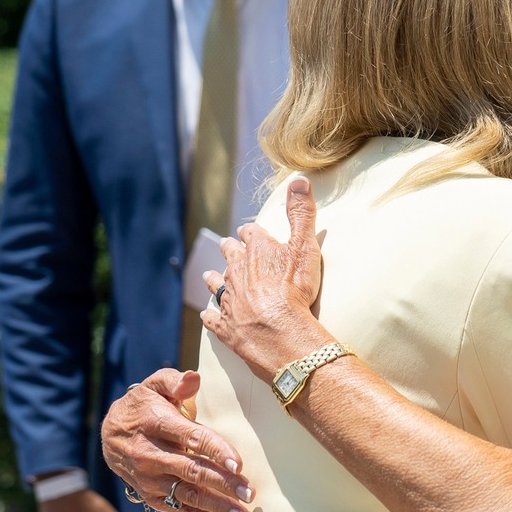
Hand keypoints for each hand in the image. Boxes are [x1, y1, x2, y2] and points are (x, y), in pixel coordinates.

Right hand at [101, 369, 251, 511]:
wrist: (107, 435)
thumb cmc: (143, 406)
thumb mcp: (154, 386)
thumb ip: (174, 381)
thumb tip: (194, 378)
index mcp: (155, 424)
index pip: (190, 438)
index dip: (215, 450)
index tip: (238, 463)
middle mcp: (149, 454)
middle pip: (192, 470)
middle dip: (223, 483)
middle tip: (249, 493)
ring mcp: (148, 478)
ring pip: (187, 493)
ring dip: (216, 505)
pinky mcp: (149, 495)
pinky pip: (177, 508)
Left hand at [201, 175, 328, 381]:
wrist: (281, 332)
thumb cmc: (296, 289)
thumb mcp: (305, 246)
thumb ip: (301, 213)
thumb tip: (298, 179)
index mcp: (256, 250)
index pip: (250, 233)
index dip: (251, 232)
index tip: (250, 232)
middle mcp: (237, 270)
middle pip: (229, 255)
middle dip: (230, 250)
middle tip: (228, 247)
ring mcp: (228, 298)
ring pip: (216, 283)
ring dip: (214, 279)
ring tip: (210, 276)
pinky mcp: (224, 324)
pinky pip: (212, 317)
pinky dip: (210, 314)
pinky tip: (207, 314)